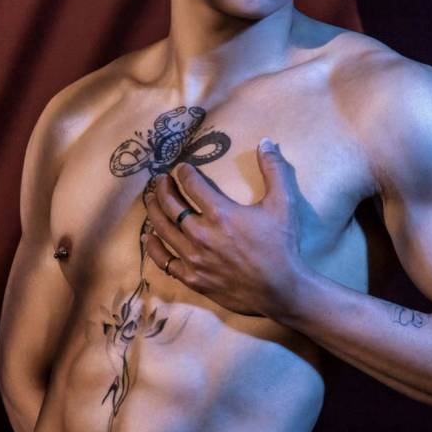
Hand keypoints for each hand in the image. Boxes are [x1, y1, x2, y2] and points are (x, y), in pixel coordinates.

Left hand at [143, 138, 305, 318]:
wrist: (281, 289)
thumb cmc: (281, 246)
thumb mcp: (283, 204)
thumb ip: (274, 170)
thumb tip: (266, 142)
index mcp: (220, 213)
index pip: (191, 184)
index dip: (183, 172)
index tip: (181, 168)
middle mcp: (200, 233)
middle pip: (170, 204)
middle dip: (162, 188)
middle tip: (160, 180)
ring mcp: (193, 258)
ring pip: (163, 229)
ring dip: (153, 211)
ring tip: (151, 200)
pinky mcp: (192, 278)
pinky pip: (164, 261)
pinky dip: (153, 247)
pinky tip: (148, 236)